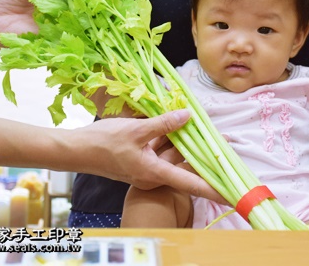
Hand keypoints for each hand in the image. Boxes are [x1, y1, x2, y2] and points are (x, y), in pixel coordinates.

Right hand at [74, 109, 226, 204]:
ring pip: (175, 154)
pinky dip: (172, 138)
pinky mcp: (142, 159)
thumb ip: (163, 123)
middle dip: (206, 154)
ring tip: (209, 129)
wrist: (77, 150)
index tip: (231, 193)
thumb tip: (188, 116)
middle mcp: (154, 174)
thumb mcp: (136, 130)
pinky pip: (163, 149)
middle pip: (186, 165)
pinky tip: (182, 123)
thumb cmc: (103, 143)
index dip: (213, 188)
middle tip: (227, 142)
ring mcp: (148, 167)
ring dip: (188, 142)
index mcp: (154, 172)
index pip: (190, 183)